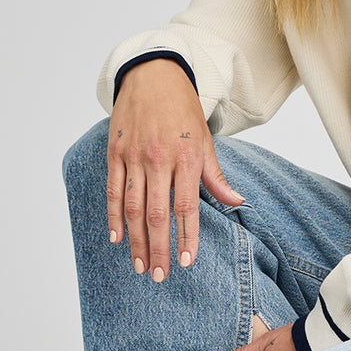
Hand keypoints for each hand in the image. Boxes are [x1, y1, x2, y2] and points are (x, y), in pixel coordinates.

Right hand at [107, 60, 245, 280]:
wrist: (154, 75)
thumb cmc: (182, 111)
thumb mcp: (205, 141)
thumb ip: (215, 176)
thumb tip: (237, 203)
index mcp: (186, 158)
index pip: (186, 207)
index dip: (186, 237)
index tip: (186, 262)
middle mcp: (159, 158)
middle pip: (157, 213)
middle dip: (159, 248)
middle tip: (160, 275)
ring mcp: (134, 155)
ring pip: (132, 206)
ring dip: (136, 240)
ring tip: (141, 265)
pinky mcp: (115, 151)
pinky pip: (113, 189)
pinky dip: (113, 216)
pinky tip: (117, 237)